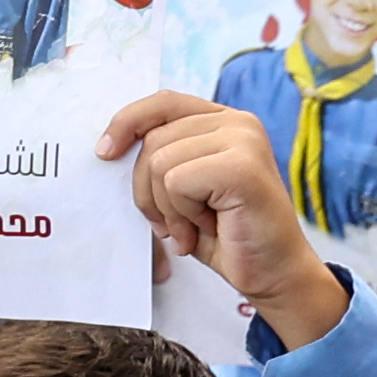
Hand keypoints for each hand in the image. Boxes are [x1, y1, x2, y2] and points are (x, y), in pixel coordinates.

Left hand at [106, 87, 346, 340]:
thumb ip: (160, 159)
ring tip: (196, 226)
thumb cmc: (227, 234)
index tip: (104, 153)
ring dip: (168, 208)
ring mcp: (244, 140)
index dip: (126, 122)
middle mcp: (238, 122)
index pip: (163, 103)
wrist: (272, 273)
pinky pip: (177, 182)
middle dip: (149, 191)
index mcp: (223, 121)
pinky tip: (209, 226)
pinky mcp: (242, 166)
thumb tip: (108, 147)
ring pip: (159, 163)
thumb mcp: (183, 190)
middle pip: (152, 140)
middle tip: (177, 223)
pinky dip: (182, 213)